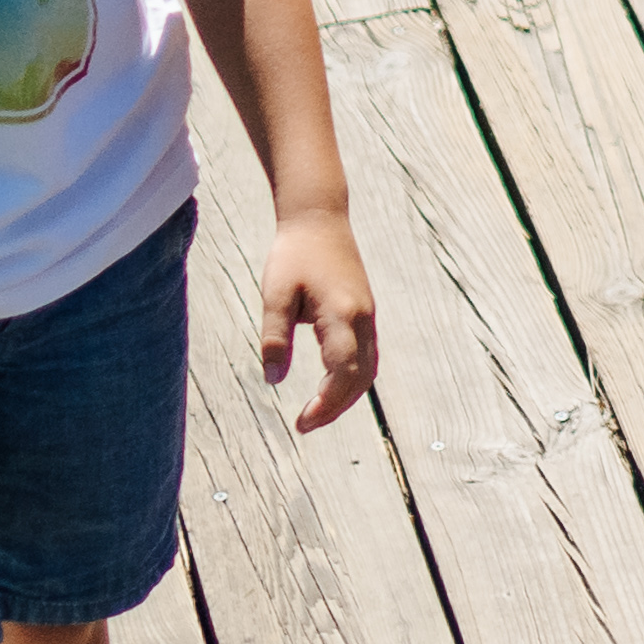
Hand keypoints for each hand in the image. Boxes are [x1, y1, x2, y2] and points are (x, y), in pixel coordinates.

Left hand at [251, 209, 384, 431]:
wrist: (319, 218)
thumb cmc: (293, 254)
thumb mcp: (275, 295)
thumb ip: (275, 337)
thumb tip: (274, 380)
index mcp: (343, 315)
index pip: (343, 374)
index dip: (326, 405)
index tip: (301, 424)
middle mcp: (363, 318)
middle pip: (362, 378)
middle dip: (337, 407)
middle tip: (305, 424)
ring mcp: (368, 315)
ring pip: (369, 368)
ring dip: (347, 395)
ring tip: (317, 411)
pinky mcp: (365, 311)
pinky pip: (367, 355)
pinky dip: (352, 378)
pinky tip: (330, 384)